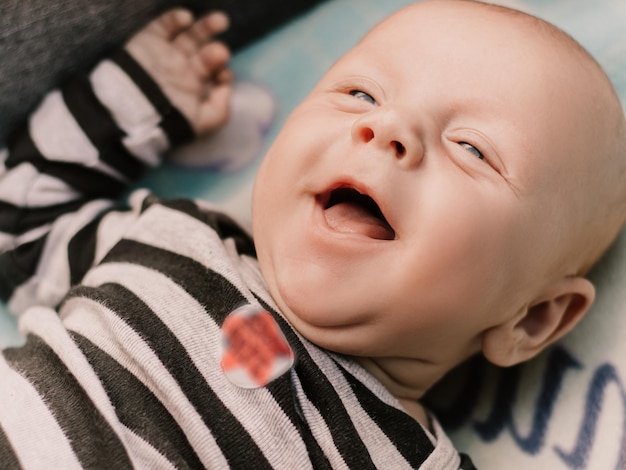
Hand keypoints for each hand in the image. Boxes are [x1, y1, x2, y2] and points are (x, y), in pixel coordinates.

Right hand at [124, 9, 232, 134]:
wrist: (130, 112)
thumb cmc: (168, 121)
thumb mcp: (201, 124)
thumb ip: (221, 108)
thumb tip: (227, 87)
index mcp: (195, 87)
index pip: (215, 73)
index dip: (223, 71)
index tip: (222, 75)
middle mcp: (183, 68)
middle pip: (205, 52)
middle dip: (217, 50)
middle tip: (221, 52)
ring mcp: (167, 54)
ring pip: (190, 35)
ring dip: (206, 27)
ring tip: (221, 21)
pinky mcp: (149, 41)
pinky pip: (163, 25)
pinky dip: (175, 19)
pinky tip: (187, 19)